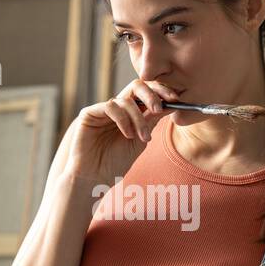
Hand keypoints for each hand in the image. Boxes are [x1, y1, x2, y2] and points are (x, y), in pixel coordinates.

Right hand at [64, 78, 179, 186]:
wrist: (95, 179)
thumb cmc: (115, 163)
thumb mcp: (140, 141)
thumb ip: (151, 121)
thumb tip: (170, 104)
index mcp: (129, 113)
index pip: (146, 93)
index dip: (161, 92)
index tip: (175, 100)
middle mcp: (116, 108)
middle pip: (136, 86)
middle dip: (151, 95)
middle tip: (159, 109)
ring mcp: (102, 110)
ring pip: (126, 100)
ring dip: (138, 119)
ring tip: (141, 138)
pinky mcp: (89, 113)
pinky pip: (110, 106)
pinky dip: (123, 120)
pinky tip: (127, 135)